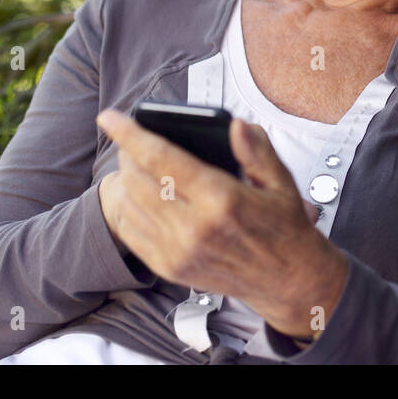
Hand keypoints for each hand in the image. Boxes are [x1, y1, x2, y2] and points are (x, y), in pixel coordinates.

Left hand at [95, 108, 347, 338]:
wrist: (287, 281)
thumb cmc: (283, 228)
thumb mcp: (281, 182)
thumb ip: (257, 150)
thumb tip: (235, 125)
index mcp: (222, 199)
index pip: (161, 159)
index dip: (130, 135)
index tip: (109, 117)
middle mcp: (194, 228)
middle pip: (137, 179)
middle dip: (126, 153)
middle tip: (132, 140)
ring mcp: (178, 252)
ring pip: (129, 204)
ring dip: (125, 180)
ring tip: (137, 166)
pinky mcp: (170, 269)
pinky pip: (131, 232)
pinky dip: (128, 208)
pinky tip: (140, 196)